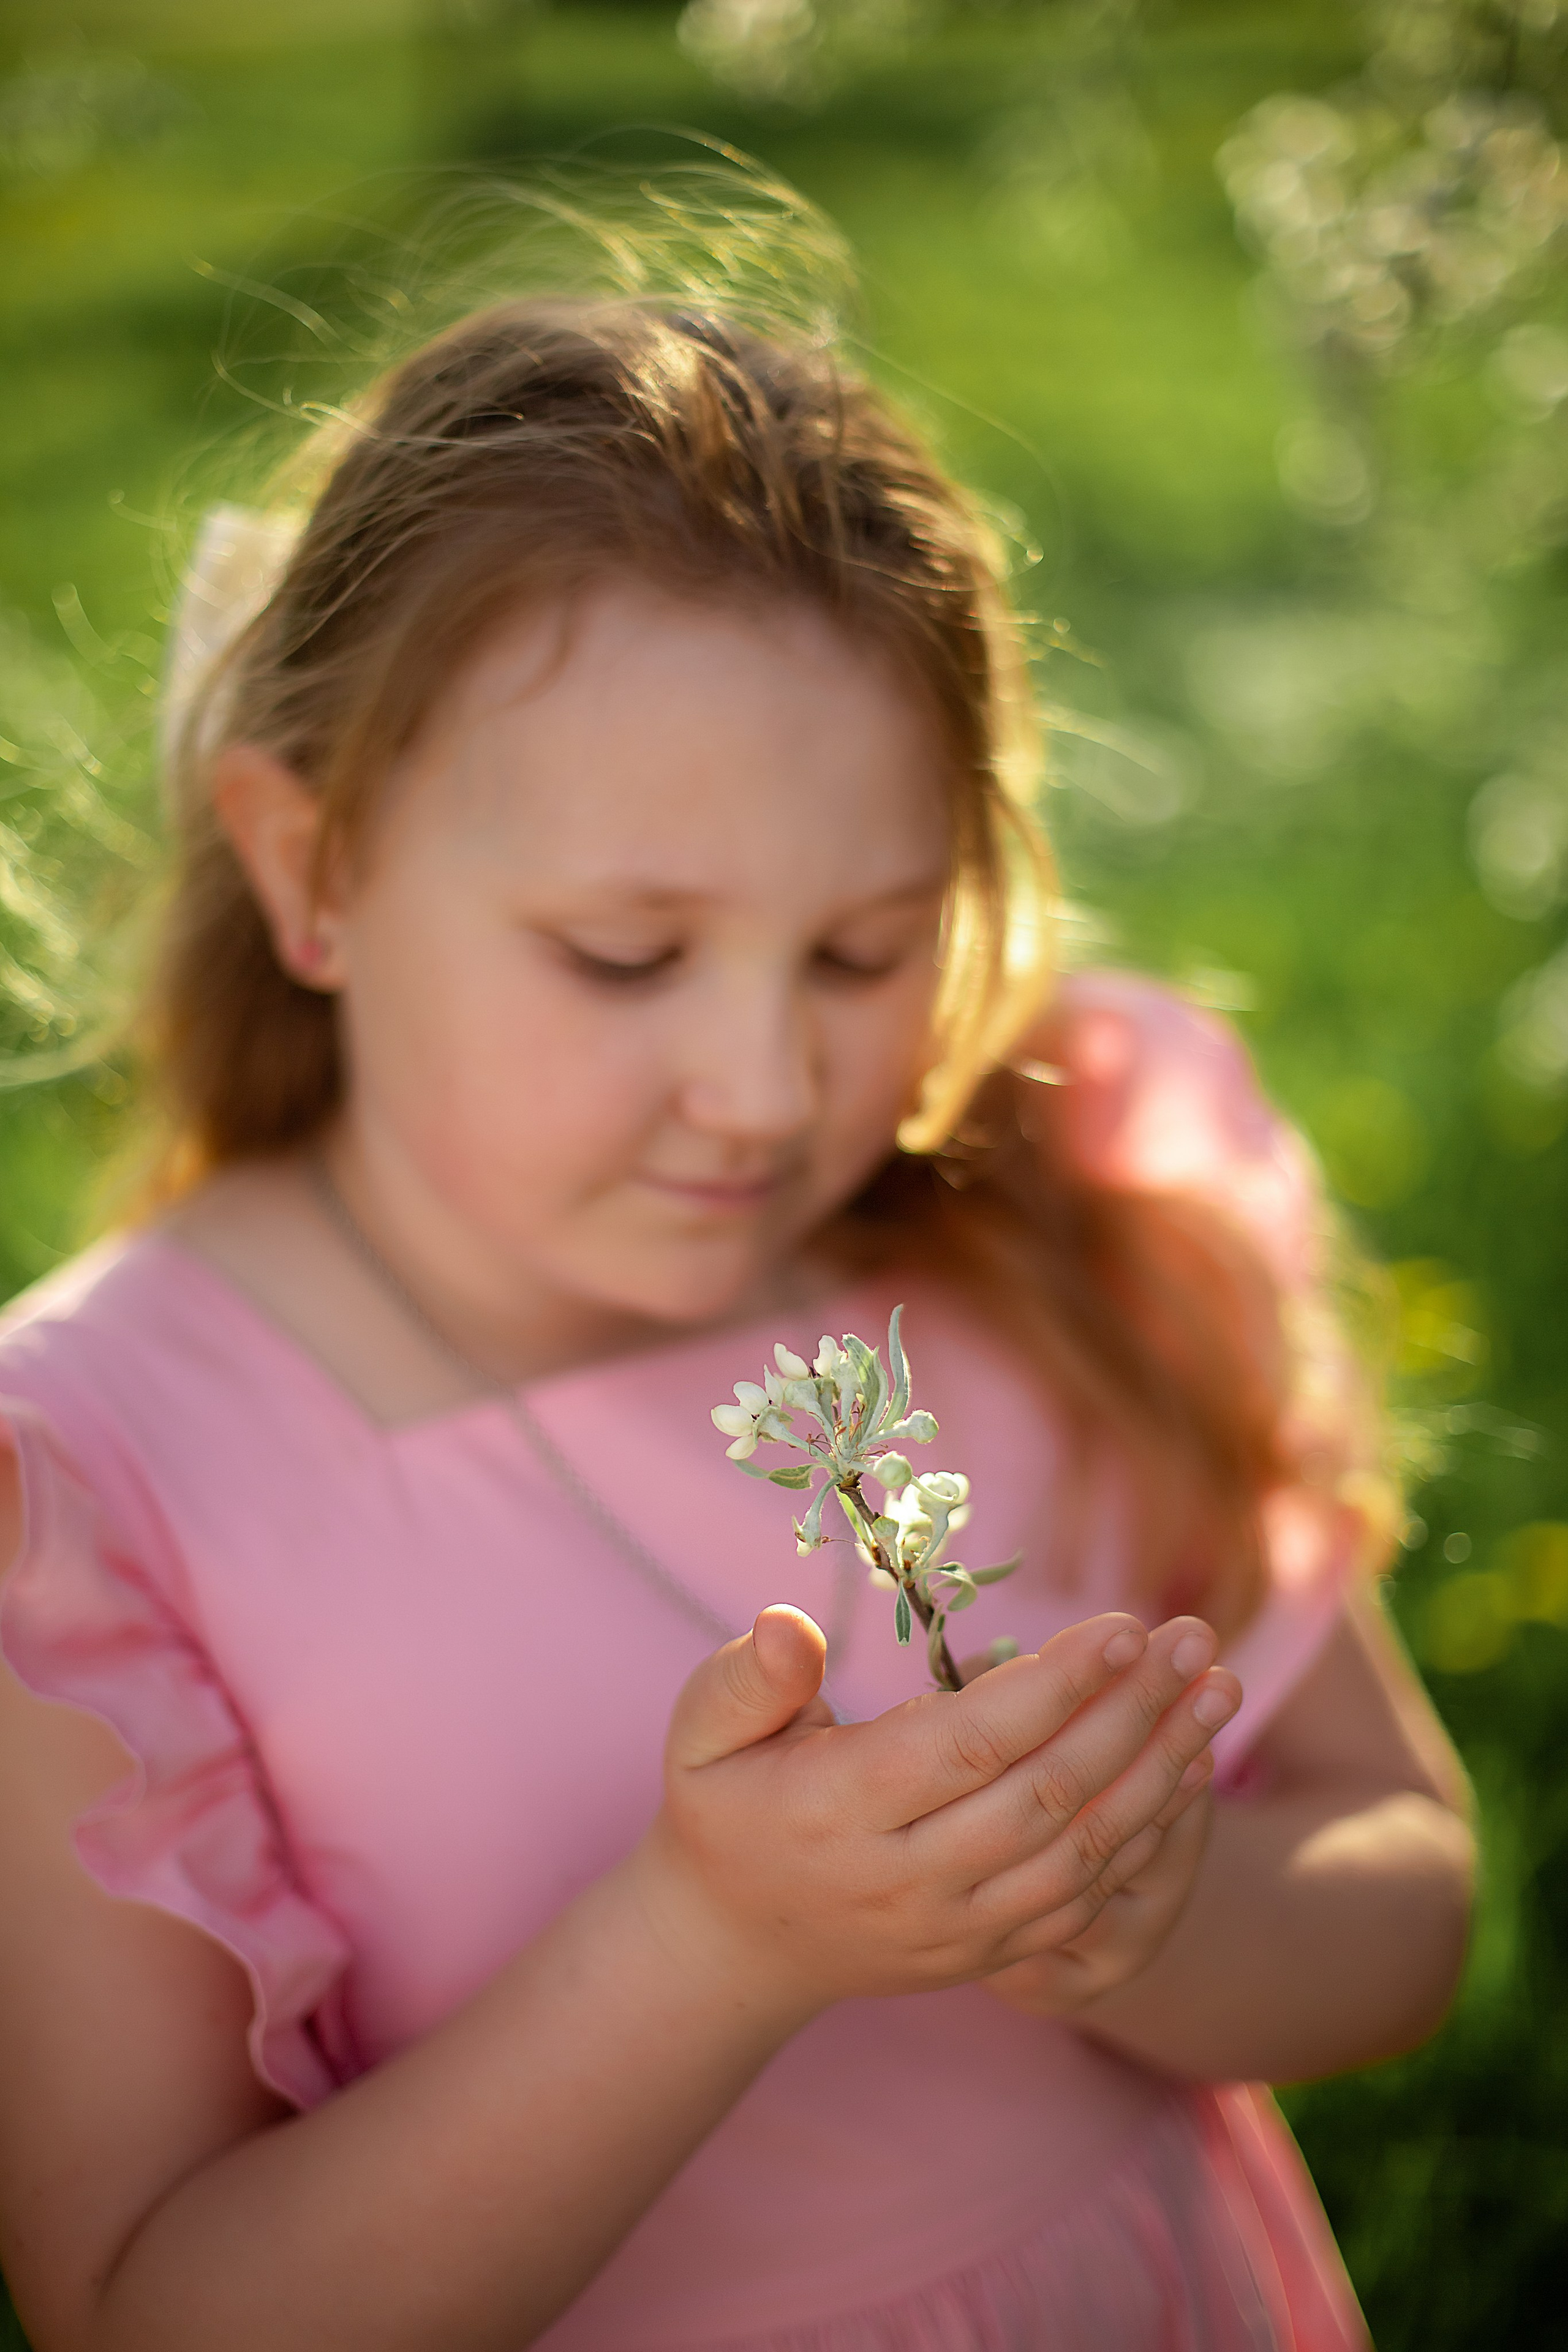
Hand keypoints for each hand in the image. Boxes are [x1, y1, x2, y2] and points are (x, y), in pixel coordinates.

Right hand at [631, 1603, 1240, 2022]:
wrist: (735, 1949)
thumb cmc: (725, 1807)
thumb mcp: (701, 1735)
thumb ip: (745, 1680)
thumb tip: (790, 1626)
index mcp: (840, 1810)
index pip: (969, 1745)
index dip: (1054, 1686)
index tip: (1123, 1626)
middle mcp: (908, 1878)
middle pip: (1045, 1795)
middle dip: (1132, 1713)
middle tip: (1194, 1635)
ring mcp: (955, 1927)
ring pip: (1081, 1852)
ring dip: (1162, 1771)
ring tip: (1221, 1691)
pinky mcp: (991, 1956)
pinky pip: (1087, 1900)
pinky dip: (1148, 1836)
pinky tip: (1191, 1769)